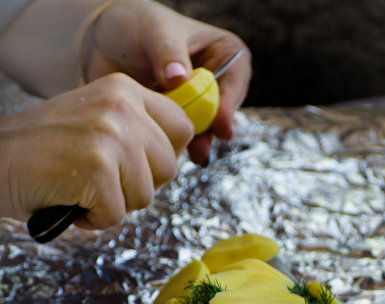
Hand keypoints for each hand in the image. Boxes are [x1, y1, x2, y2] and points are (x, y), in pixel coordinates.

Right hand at [0, 74, 193, 226]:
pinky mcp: (96, 169)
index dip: (165, 156)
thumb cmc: (43, 150)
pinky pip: (117, 216)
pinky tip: (71, 200)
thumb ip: (135, 130)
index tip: (141, 167)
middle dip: (139, 185)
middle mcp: (122, 106)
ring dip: (115, 204)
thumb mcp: (96, 121)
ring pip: (145, 196)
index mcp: (125, 90)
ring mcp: (110, 136)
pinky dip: (94, 220)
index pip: (182, 127)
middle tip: (102, 181)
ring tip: (83, 188)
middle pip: (169, 168)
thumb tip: (174, 158)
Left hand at [86, 0, 251, 163]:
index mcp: (223, 53)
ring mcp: (195, 105)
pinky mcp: (176, 122)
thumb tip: (179, 78)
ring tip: (180, 151)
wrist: (102, 42)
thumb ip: (168, 53)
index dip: (230, 104)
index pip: (236, 79)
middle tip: (199, 148)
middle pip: (221, 112)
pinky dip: (171, 143)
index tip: (219, 124)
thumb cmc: (135, 25)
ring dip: (190, 143)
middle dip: (209, 131)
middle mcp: (215, 82)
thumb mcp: (154, 31)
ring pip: (202, 131)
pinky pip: (180, 138)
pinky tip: (161, 146)